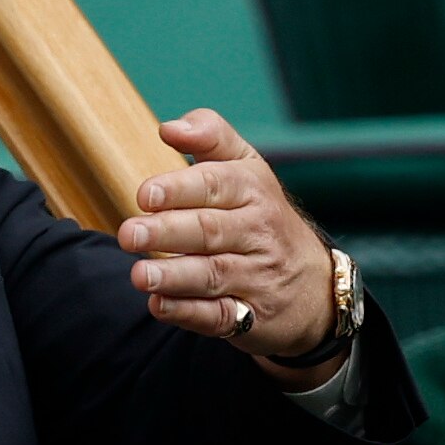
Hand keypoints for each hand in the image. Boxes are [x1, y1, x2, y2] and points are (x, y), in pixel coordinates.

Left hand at [115, 110, 340, 370]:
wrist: (316, 287)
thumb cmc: (261, 217)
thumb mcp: (247, 168)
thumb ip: (210, 138)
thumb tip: (169, 127)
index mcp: (253, 190)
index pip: (217, 184)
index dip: (180, 189)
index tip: (146, 195)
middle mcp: (258, 232)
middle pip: (211, 230)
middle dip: (168, 232)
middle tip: (128, 234)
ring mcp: (257, 277)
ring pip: (214, 274)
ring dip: (174, 276)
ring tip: (139, 274)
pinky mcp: (251, 317)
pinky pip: (220, 316)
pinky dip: (189, 313)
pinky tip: (160, 305)